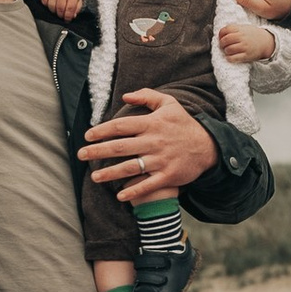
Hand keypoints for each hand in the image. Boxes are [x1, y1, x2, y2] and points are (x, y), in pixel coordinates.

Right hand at [40, 0, 85, 20]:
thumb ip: (77, 7)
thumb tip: (72, 16)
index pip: (69, 9)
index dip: (67, 17)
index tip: (67, 20)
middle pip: (59, 8)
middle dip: (60, 15)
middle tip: (62, 15)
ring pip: (50, 5)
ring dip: (53, 11)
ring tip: (57, 10)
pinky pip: (43, 0)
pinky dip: (46, 4)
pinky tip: (51, 3)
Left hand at [80, 88, 219, 197]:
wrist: (209, 146)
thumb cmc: (184, 124)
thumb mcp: (169, 104)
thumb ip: (147, 96)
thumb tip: (125, 96)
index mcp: (152, 124)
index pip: (121, 126)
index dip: (102, 131)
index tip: (87, 135)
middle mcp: (154, 142)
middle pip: (120, 147)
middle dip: (98, 151)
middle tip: (81, 155)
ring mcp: (161, 160)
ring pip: (130, 168)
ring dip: (110, 174)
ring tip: (94, 177)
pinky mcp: (168, 176)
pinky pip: (148, 185)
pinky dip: (133, 191)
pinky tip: (119, 195)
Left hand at [218, 15, 275, 61]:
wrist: (266, 42)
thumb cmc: (252, 35)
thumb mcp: (244, 27)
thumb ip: (233, 29)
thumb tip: (220, 35)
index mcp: (240, 29)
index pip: (225, 30)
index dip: (220, 34)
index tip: (221, 37)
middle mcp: (242, 37)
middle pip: (225, 40)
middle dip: (222, 44)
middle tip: (223, 45)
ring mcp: (244, 47)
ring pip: (228, 49)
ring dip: (226, 51)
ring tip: (228, 51)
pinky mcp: (246, 55)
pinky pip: (233, 58)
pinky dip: (229, 58)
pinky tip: (231, 56)